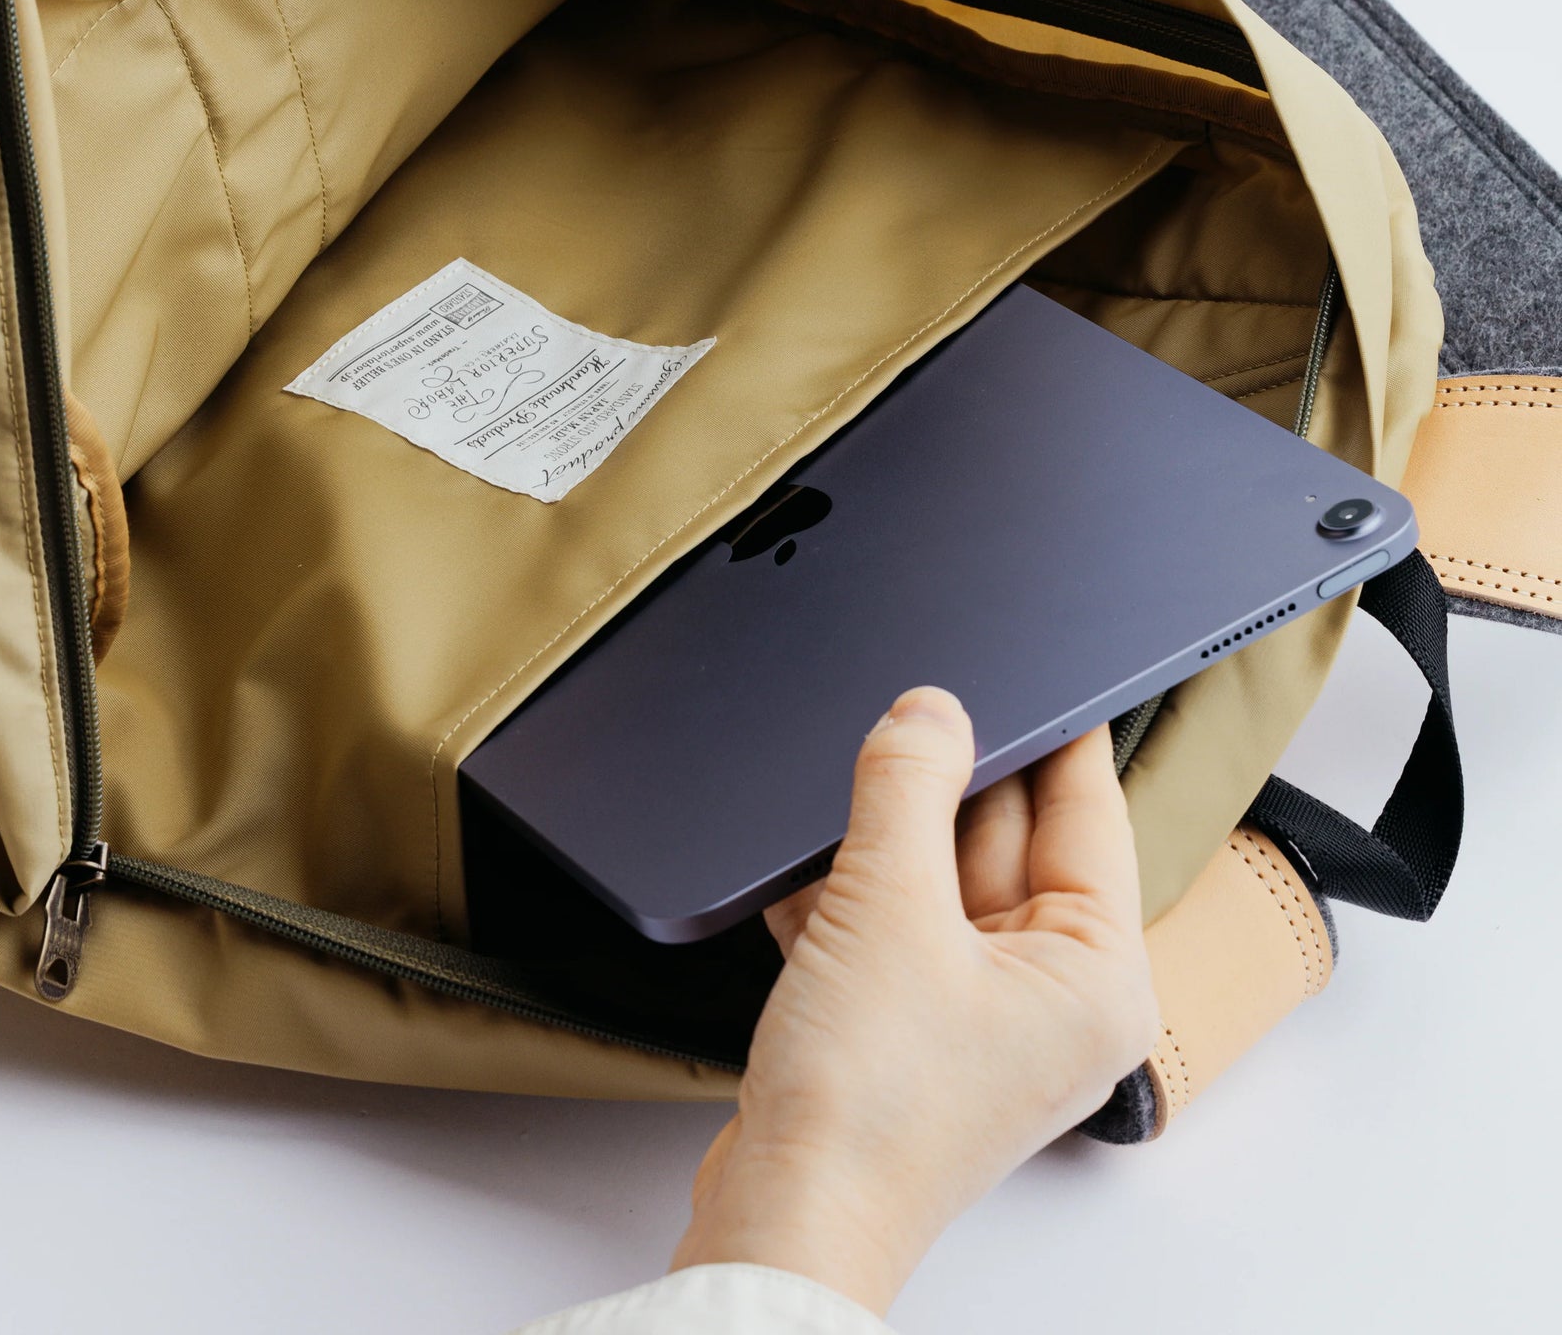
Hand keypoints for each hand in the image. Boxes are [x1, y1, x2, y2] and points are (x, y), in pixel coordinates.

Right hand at [672, 688, 1158, 1315]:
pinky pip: (895, 929)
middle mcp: (1052, 998)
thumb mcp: (890, 906)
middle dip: (947, 784)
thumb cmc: (868, 1109)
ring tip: (846, 796)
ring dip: (886, 841)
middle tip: (907, 716)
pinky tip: (804, 868)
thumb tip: (930, 710)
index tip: (1039, 666)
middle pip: (1006, 843)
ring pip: (939, 882)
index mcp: (1095, 976)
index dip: (1057, 733)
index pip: (1088, 816)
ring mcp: (980, 1017)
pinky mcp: (913, 1032)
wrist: (787, 1215)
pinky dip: (851, 897)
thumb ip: (910, 788)